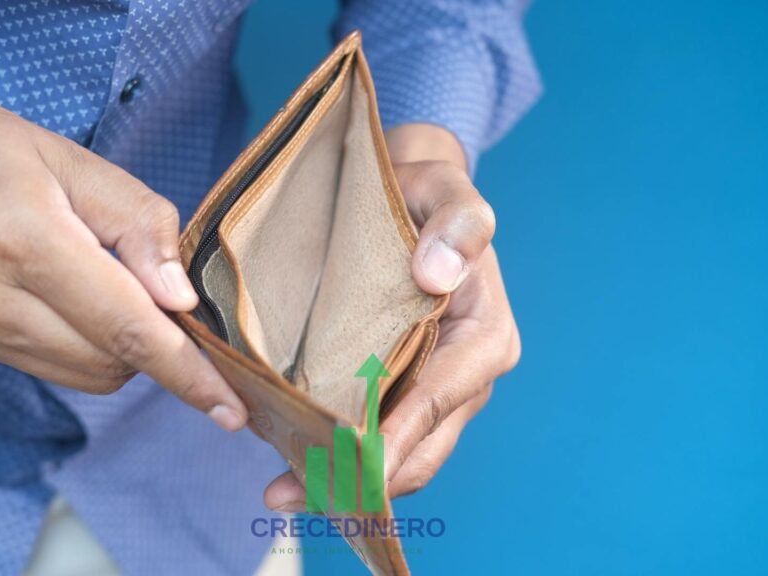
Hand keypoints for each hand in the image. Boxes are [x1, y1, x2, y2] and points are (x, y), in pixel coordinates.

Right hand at [0, 51, 246, 431]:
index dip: (187, 373)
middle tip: (165, 296)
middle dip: (156, 344)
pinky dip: (84, 345)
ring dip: (121, 347)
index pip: (126, 328)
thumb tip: (181, 297)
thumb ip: (135, 223)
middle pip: (112, 361)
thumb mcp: (66, 157)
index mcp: (23, 238)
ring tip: (107, 283)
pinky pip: (51, 365)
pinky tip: (72, 297)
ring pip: (85, 373)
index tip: (231, 409)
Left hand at [264, 124, 519, 509]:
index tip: (351, 468)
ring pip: (400, 453)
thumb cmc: (424, 192)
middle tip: (293, 493)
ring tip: (282, 492)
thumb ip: (458, 222)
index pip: (438, 400)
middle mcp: (466, 374)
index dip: (395, 440)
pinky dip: (343, 456)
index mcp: (485, 336)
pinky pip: (381, 435)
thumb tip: (437, 274)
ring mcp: (435, 388)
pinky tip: (294, 464)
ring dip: (347, 479)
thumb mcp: (446, 189)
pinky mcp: (404, 388)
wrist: (407, 194)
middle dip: (363, 479)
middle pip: (421, 446)